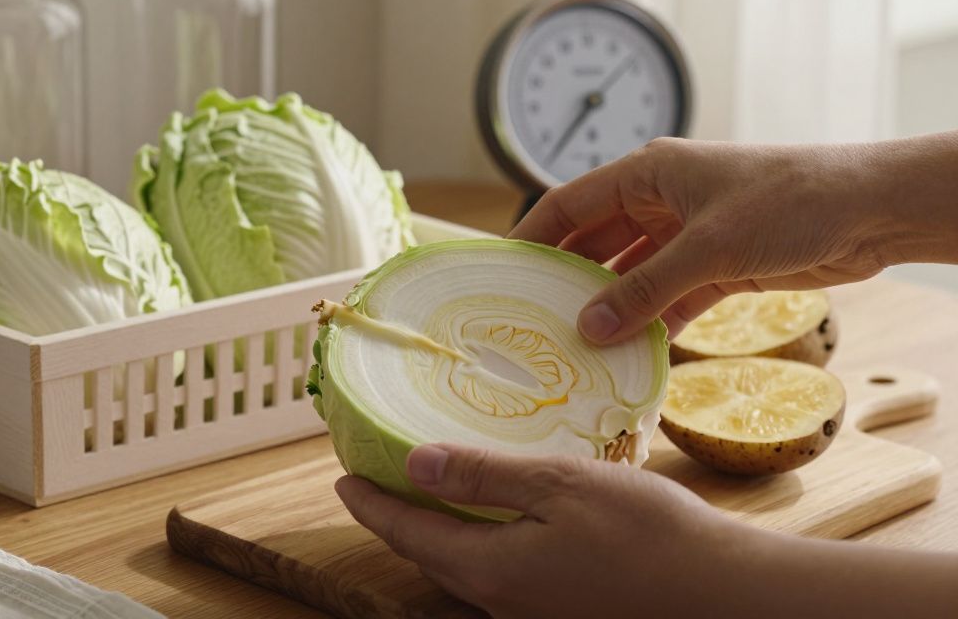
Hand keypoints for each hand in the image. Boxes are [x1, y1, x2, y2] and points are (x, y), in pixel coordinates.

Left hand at [337, 444, 957, 617]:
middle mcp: (501, 602)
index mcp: (489, 570)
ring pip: (465, 567)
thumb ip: (485, 476)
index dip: (370, 504)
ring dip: (440, 530)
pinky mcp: (564, 610)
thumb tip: (415, 464)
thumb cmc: (649, 536)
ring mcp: (533, 612)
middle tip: (380, 477)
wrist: (726, 597)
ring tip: (431, 488)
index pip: (406, 534)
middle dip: (399, 518)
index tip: (341, 478)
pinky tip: (500, 515)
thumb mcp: (561, 488)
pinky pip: (502, 574)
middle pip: (429, 555)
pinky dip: (481, 541)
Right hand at [509, 133, 957, 343]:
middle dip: (567, 280)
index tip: (501, 272)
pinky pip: (669, 298)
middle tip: (532, 319)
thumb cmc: (790, 200)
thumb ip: (645, 290)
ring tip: (575, 346)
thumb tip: (588, 328)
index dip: (532, 236)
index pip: (569, 204)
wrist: (871, 210)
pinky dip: (652, 323)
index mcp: (647, 173)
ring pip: (631, 275)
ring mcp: (689, 235)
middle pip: (596, 243)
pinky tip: (629, 353)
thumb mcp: (708, 247)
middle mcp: (661, 200)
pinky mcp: (718, 266)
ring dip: (610, 309)